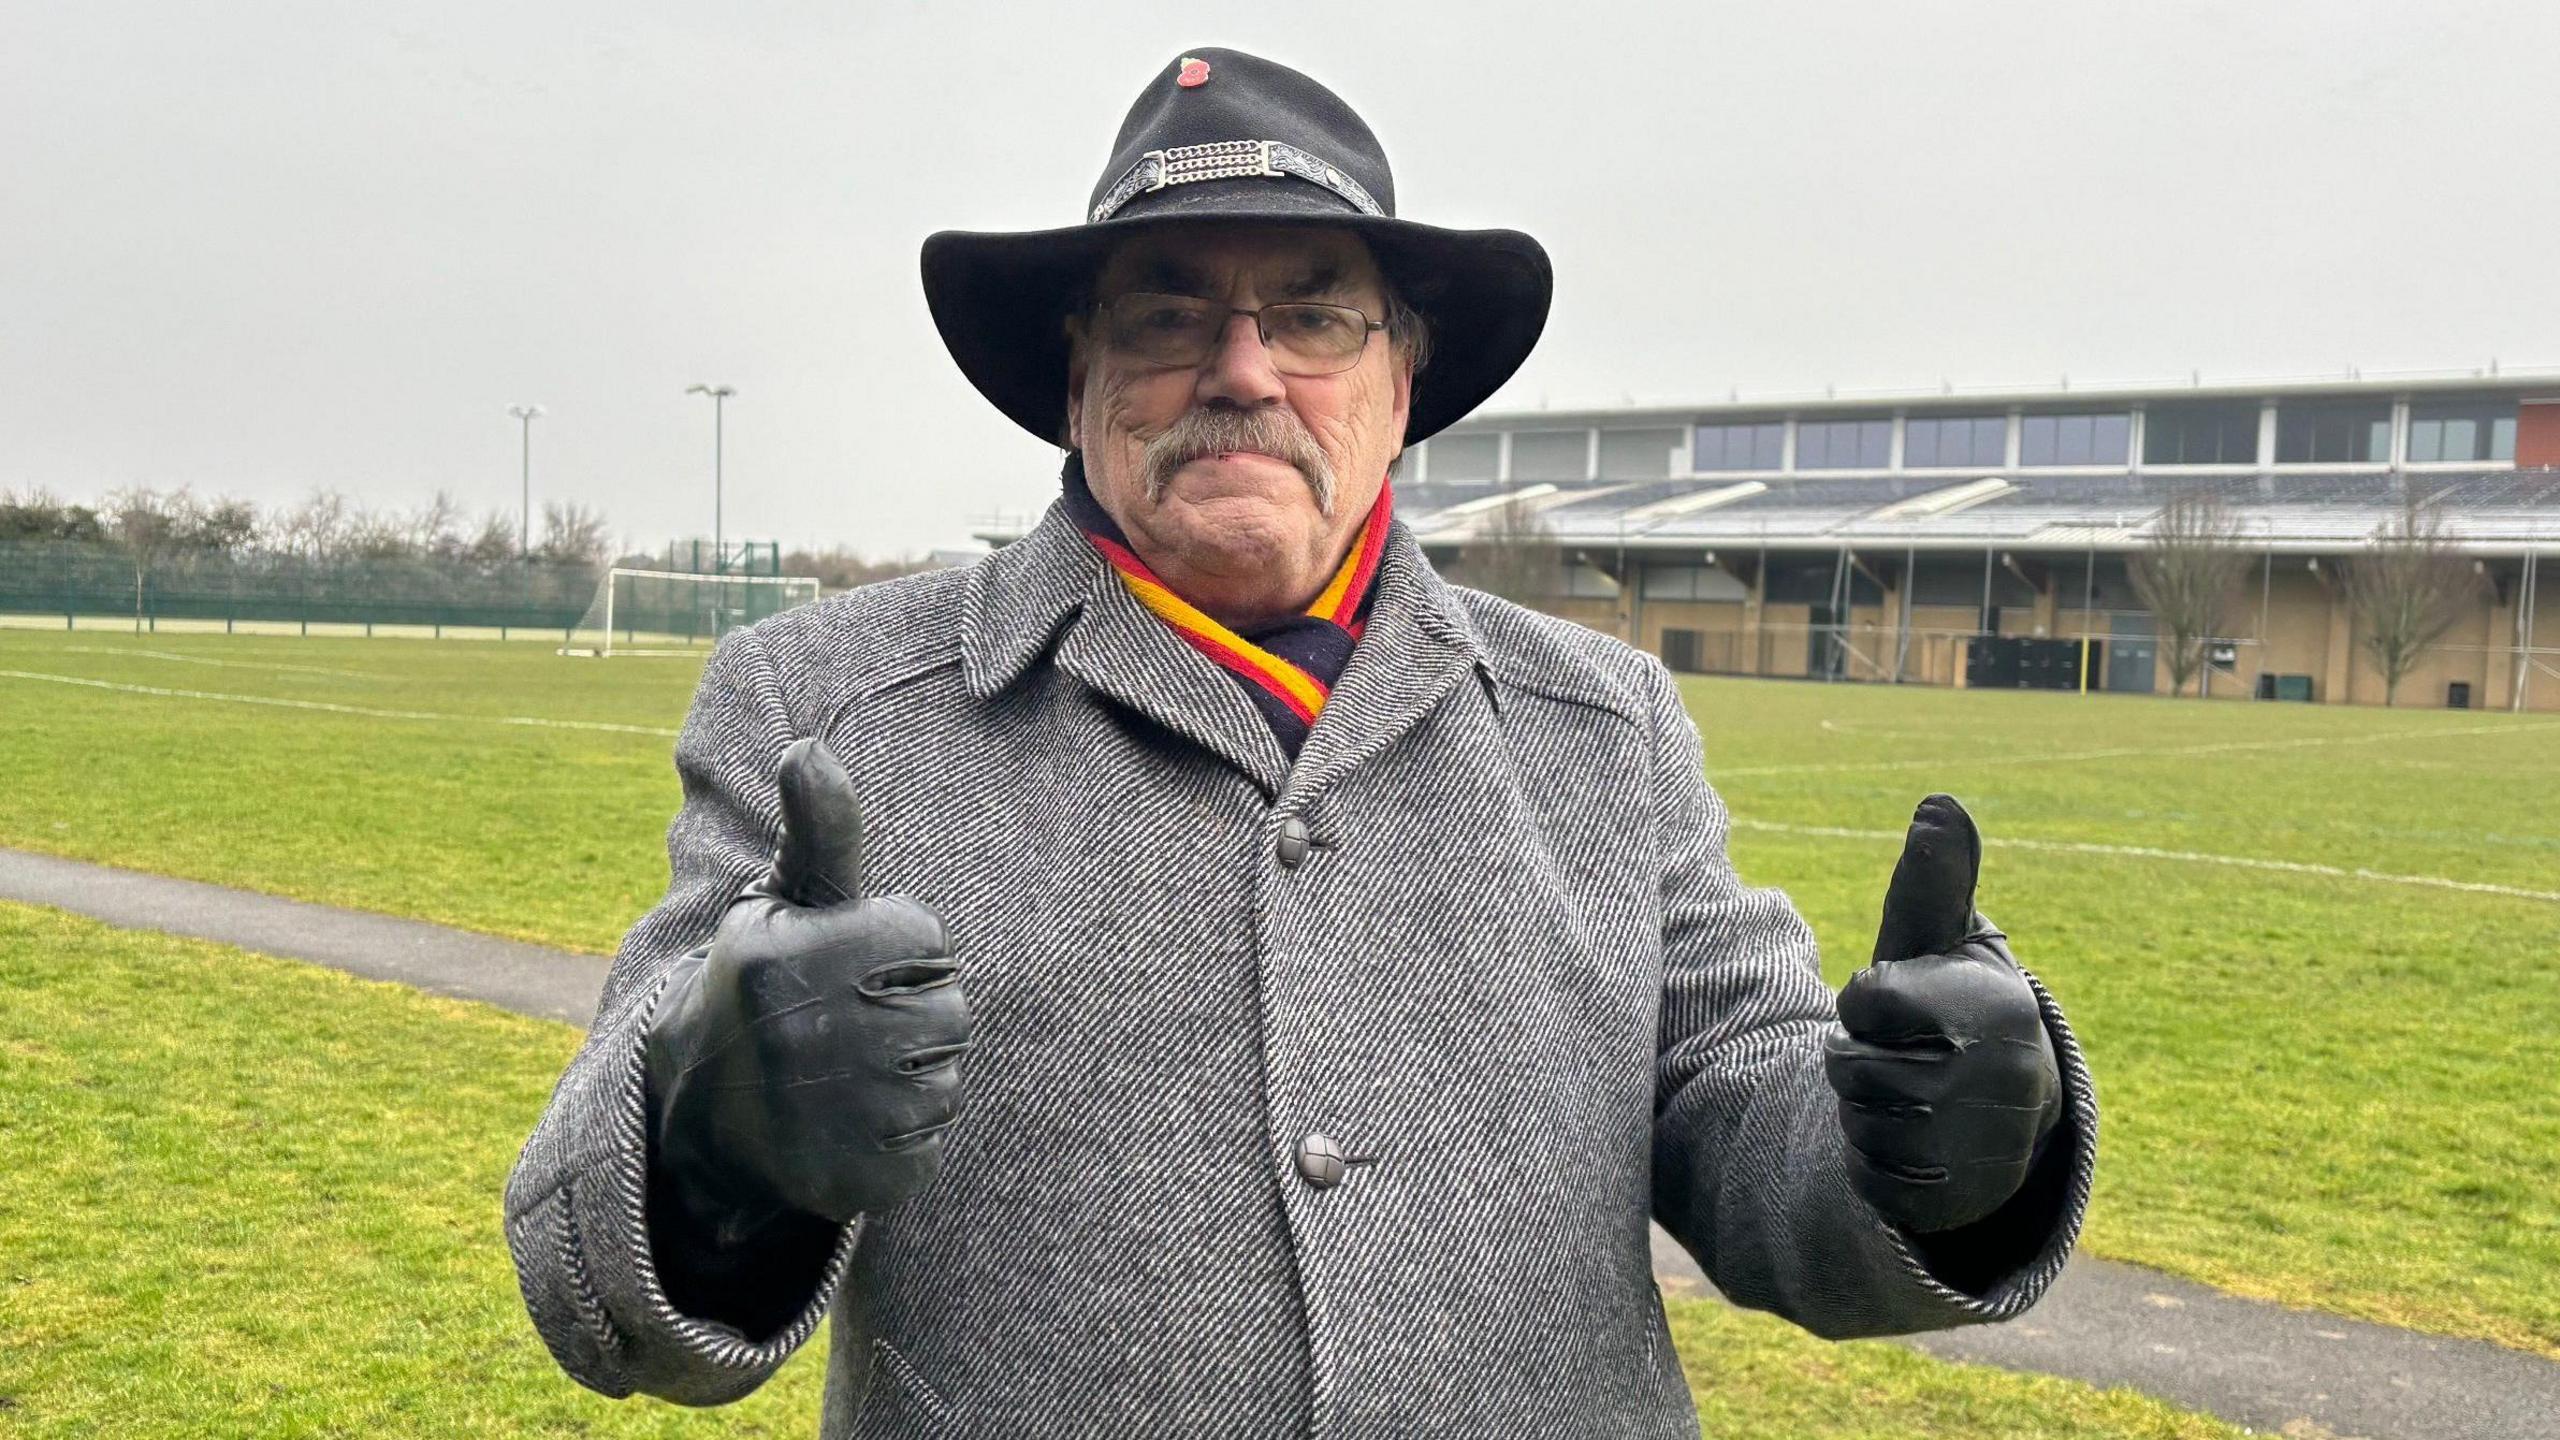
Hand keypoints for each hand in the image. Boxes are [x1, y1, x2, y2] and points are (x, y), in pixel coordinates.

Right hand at [645, 736, 973, 1224]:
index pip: (925, 937)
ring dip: (915, 1075)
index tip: (846, 962)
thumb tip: (808, 746)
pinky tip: (853, 1124)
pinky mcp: (846, 1182)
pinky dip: (907, 1136)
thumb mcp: (782, 901)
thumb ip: (819, 829)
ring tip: (850, 1073)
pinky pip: (931, 1144)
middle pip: (949, 1009)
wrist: (701, 1112)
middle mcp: (800, 1038)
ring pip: (946, 1079)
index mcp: (787, 959)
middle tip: (850, 1022)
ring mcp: (822, 1118)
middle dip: (914, 1009)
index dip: (896, 945)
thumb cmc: (767, 980)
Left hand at [1823, 795, 2059, 1233]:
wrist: (2004, 1109)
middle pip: (1851, 1066)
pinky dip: (1872, 1163)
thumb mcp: (1946, 943)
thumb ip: (1933, 882)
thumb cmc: (1956, 1005)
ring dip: (1863, 1110)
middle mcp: (2002, 1084)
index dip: (1868, 1001)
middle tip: (1903, 1055)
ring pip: (1856, 1124)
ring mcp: (1985, 1152)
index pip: (1867, 1001)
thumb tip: (1939, 803)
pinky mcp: (1957, 1204)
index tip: (1904, 1006)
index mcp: (2001, 1012)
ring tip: (1910, 1096)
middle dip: (1859, 1057)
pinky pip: (1868, 1182)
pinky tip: (1909, 1145)